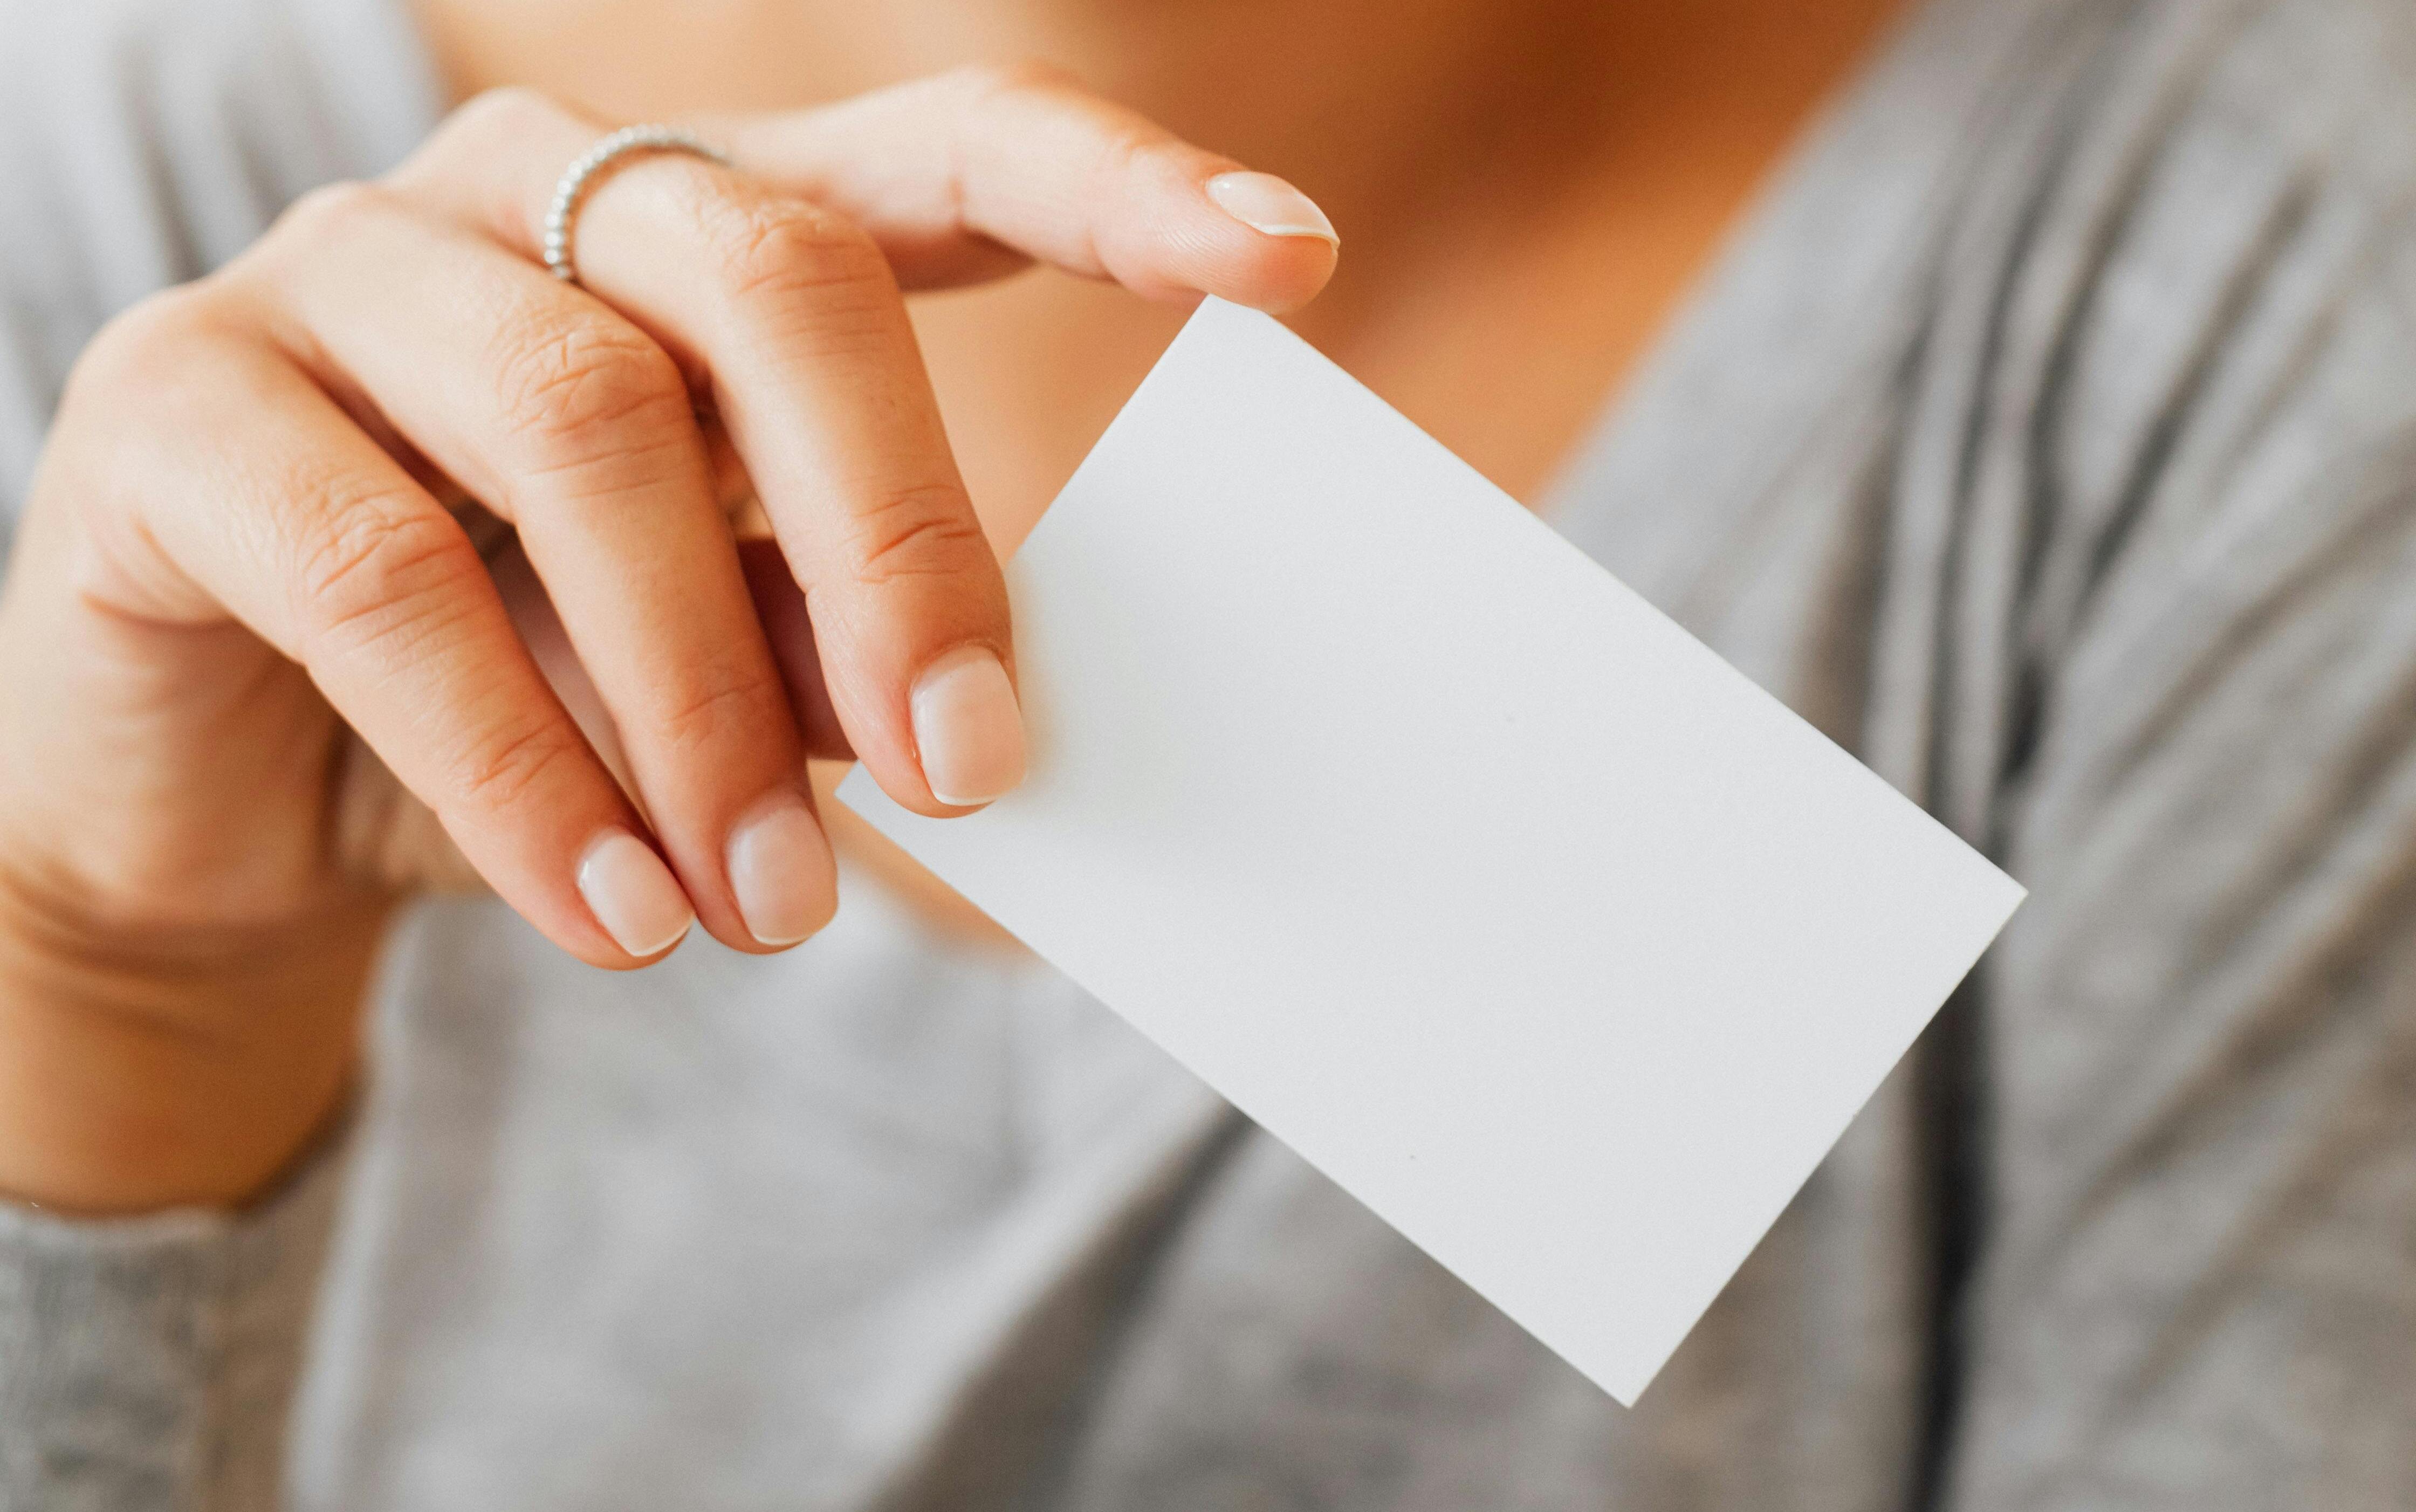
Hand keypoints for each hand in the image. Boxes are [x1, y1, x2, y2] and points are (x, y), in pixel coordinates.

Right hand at [0, 67, 1336, 1210]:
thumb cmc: (532, 699)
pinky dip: (525, 771)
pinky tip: (614, 912)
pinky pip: (384, 571)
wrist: (243, 798)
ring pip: (583, 427)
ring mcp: (340, 271)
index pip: (937, 154)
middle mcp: (530, 203)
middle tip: (966, 765)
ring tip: (771, 909)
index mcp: (700, 233)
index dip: (1111, 190)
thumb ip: (835, 643)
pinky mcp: (175, 403)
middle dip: (897, 534)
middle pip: (770, 278)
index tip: (1287, 263)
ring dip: (704, 703)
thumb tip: (969, 720)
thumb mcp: (720, 669)